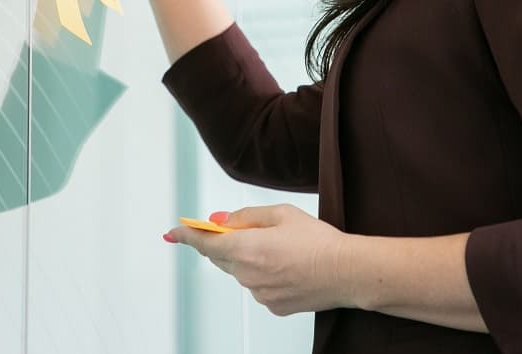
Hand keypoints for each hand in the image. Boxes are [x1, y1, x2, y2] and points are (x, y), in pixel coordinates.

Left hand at [165, 204, 352, 316]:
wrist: (347, 272)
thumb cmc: (319, 242)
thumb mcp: (281, 214)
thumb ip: (245, 217)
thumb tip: (222, 222)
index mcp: (246, 248)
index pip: (205, 243)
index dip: (188, 236)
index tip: (175, 233)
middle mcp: (247, 275)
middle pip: (222, 258)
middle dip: (227, 243)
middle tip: (246, 231)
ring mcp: (259, 293)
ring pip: (241, 272)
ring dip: (249, 259)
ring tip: (281, 249)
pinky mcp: (272, 306)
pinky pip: (258, 287)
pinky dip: (264, 275)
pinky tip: (287, 266)